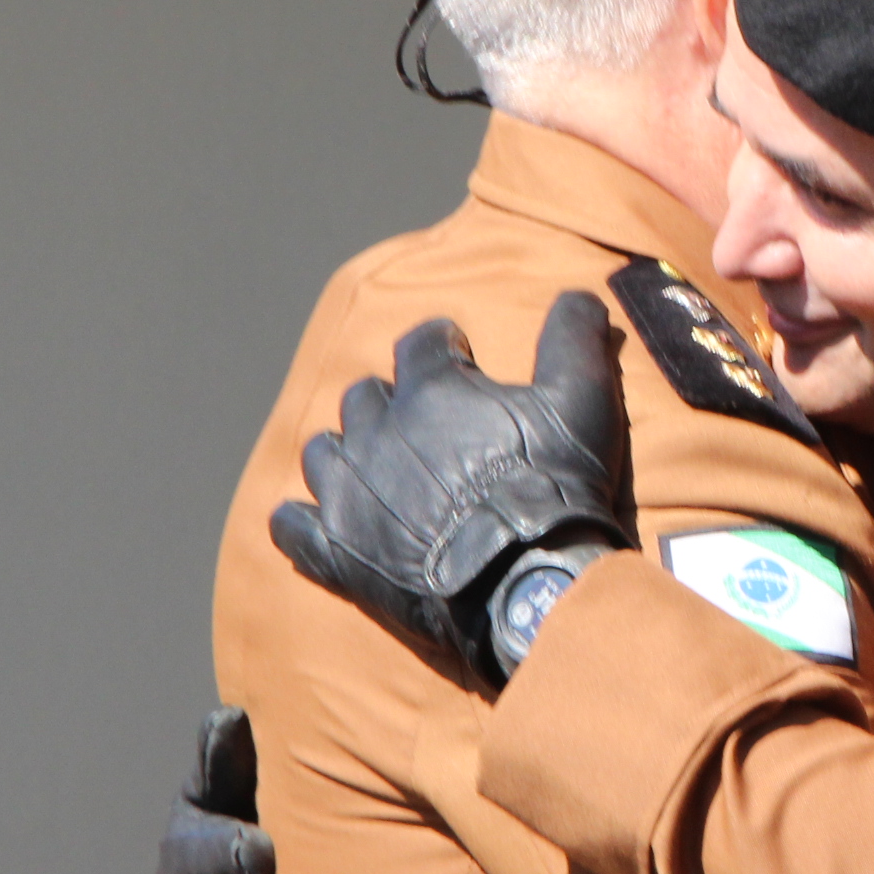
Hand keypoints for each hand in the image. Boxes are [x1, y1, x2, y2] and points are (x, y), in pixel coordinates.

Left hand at [269, 293, 632, 687]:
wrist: (526, 580)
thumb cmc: (554, 485)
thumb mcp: (582, 400)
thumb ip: (573, 338)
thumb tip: (579, 294)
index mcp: (429, 388)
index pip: (420, 342)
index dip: (442, 346)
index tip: (458, 356)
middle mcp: (375, 430)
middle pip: (365, 397)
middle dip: (392, 404)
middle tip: (426, 428)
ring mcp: (348, 492)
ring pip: (322, 452)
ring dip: (346, 453)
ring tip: (375, 471)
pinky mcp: (336, 550)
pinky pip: (291, 526)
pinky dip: (302, 521)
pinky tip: (322, 523)